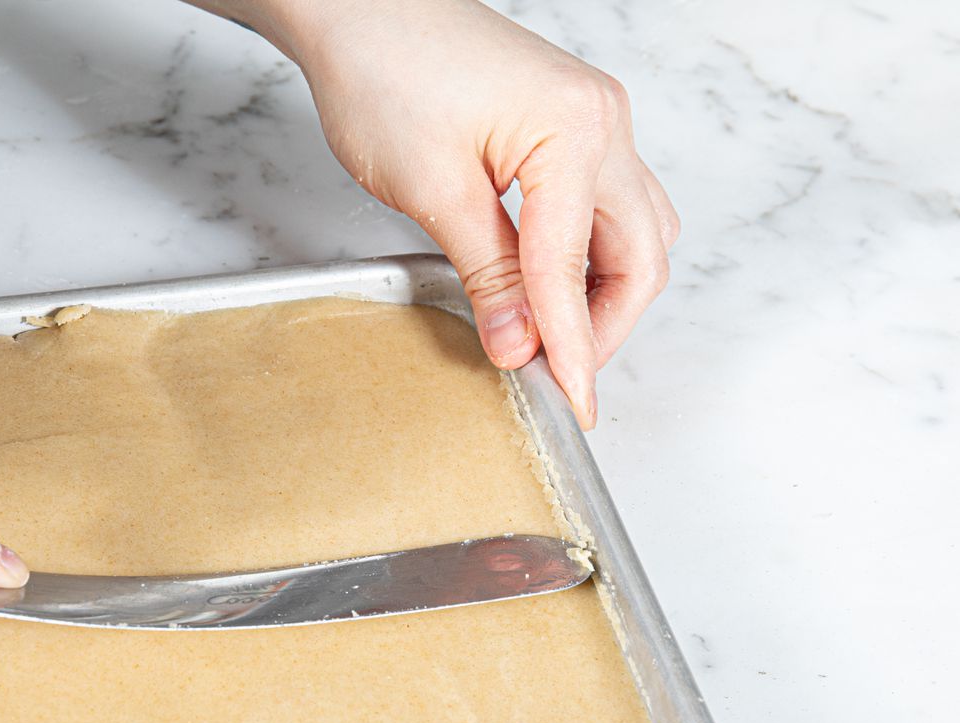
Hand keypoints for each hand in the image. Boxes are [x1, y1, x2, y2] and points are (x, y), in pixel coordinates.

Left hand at [195, 0, 678, 427]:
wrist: (361, 10)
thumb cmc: (386, 72)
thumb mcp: (434, 191)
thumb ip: (488, 275)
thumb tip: (520, 346)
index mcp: (578, 133)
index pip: (577, 269)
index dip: (571, 347)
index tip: (570, 403)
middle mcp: (604, 123)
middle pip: (641, 254)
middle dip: (603, 326)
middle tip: (558, 377)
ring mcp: (594, 120)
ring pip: (633, 232)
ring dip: (603, 293)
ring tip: (551, 339)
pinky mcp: (569, 125)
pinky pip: (603, 206)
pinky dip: (586, 256)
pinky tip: (546, 286)